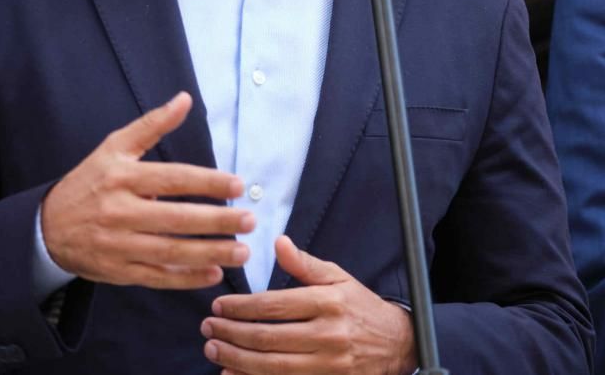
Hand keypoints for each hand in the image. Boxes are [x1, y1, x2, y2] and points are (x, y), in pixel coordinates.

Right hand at [41, 91, 254, 288]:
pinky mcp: (118, 271)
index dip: (208, 182)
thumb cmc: (89, 182)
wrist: (47, 226)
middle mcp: (120, 211)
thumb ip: (152, 125)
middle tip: (250, 221)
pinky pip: (157, 278)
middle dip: (217, 222)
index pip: (173, 179)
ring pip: (170, 252)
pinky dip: (186, 279)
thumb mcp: (114, 147)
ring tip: (242, 251)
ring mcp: (118, 244)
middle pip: (176, 219)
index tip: (238, 185)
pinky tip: (213, 273)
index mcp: (122, 178)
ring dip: (209, 253)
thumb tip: (184, 99)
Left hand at [201, 235, 416, 374]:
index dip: (240, 307)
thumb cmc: (360, 307)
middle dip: (230, 334)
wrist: (397, 343)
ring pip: (270, 367)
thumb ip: (304, 264)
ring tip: (214, 350)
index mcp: (327, 303)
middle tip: (208, 329)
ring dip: (235, 360)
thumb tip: (278, 242)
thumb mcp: (338, 278)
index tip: (218, 306)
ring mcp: (328, 365)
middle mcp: (327, 335)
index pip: (272, 305)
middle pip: (266, 338)